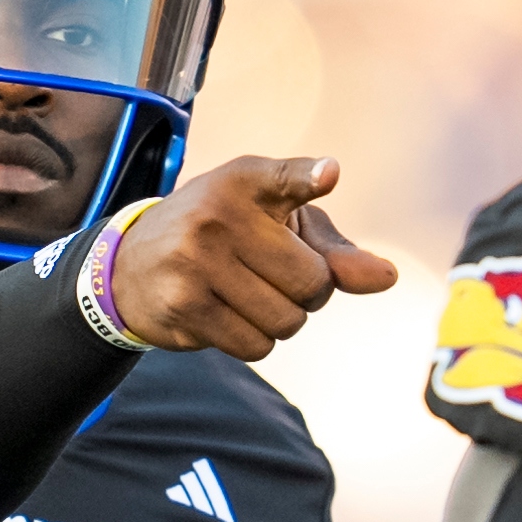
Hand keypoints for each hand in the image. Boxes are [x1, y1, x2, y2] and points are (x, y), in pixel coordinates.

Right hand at [112, 155, 396, 360]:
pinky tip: (225, 314)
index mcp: (244, 182)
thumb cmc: (226, 237)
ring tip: (247, 294)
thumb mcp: (278, 226)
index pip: (284, 179)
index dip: (309, 179)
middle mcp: (217, 216)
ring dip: (280, 321)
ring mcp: (196, 263)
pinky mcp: (184, 306)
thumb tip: (387, 277)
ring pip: (287, 321)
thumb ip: (335, 251)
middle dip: (308, 293)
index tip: (327, 176)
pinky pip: (256, 346)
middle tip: (271, 276)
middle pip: (312, 284)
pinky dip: (254, 340)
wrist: (134, 265)